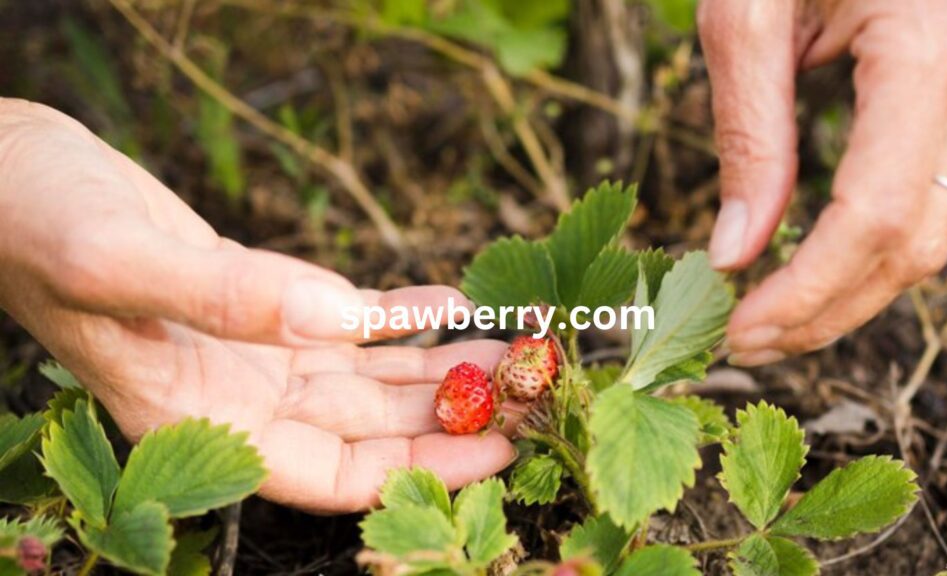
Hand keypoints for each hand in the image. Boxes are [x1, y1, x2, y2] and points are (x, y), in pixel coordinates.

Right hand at [0, 99, 514, 512]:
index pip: (331, 476)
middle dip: (453, 413)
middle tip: (536, 388)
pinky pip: (348, 320)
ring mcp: (253, 353)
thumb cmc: (34, 223)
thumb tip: (335, 317)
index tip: (502, 443)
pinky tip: (450, 301)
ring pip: (368, 376)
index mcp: (199, 422)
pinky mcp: (262, 304)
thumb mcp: (114, 262)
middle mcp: (236, 400)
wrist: (10, 174)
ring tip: (516, 347)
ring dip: (441, 364)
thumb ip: (223, 297)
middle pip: (370, 430)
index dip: (420, 467)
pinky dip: (401, 312)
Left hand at [700, 0, 946, 363]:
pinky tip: (804, 276)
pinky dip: (864, 253)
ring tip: (766, 324)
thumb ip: (749, 137)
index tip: (738, 330)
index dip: (806, 290)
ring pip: (929, 232)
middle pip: (912, 239)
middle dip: (827, 309)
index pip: (874, 213)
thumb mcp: (743, 17)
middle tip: (743, 342)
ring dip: (847, 294)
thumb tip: (736, 254)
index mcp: (931, 45)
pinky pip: (924, 198)